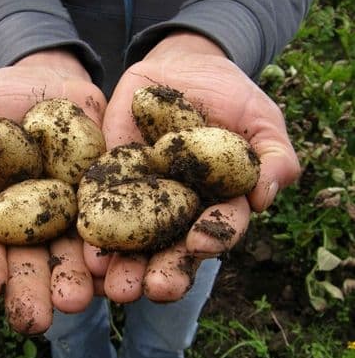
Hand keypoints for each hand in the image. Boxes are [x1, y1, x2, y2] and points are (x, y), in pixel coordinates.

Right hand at [0, 50, 105, 333]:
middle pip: (31, 258)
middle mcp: (32, 218)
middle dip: (33, 288)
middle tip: (37, 319)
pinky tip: (119, 269)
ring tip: (81, 301)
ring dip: (78, 279)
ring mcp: (71, 209)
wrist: (51, 82)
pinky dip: (117, 247)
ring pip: (74, 251)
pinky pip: (114, 222)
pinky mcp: (106, 195)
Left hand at [84, 32, 299, 302]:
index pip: (218, 229)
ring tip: (113, 286)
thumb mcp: (260, 119)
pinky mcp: (110, 179)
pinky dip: (93, 226)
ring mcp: (142, 198)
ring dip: (125, 265)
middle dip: (164, 271)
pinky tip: (84, 248)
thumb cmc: (230, 96)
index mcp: (217, 204)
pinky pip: (98, 205)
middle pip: (172, 248)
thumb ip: (273, 156)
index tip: (199, 243)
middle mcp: (178, 211)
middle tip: (152, 289)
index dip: (212, 237)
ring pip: (134, 240)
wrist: (183, 67)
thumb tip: (265, 196)